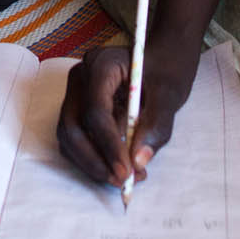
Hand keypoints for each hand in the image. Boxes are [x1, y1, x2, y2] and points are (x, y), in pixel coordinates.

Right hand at [56, 43, 195, 188]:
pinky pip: (76, 138)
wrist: (161, 57)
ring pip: (70, 136)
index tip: (127, 172)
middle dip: (95, 160)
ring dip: (92, 163)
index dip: (108, 145)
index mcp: (101, 64)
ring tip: (124, 179)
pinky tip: (118, 167)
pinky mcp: (77, 108)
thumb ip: (156, 126)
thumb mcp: (169, 94)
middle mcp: (80, 77)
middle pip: (73, 126)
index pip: (95, 111)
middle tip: (122, 182)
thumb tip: (139, 161)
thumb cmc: (165, 69)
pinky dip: (93, 157)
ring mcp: (75, 92)